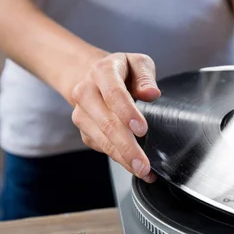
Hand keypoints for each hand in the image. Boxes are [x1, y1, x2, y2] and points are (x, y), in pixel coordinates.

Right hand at [70, 52, 160, 182]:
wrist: (90, 76)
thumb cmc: (121, 71)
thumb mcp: (137, 63)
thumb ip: (146, 76)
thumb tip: (151, 93)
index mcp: (102, 71)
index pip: (114, 93)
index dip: (127, 112)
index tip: (142, 129)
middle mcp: (86, 92)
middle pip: (106, 122)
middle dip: (126, 146)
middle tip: (143, 163)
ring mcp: (82, 113)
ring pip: (101, 139)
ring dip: (122, 157)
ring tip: (143, 170)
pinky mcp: (84, 130)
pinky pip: (101, 147)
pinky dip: (119, 159)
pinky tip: (135, 166)